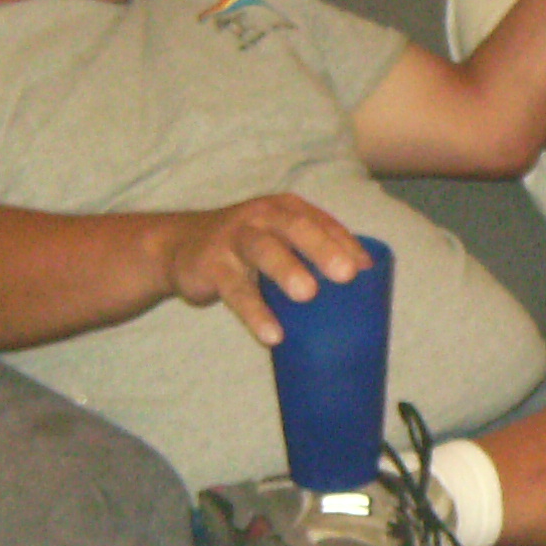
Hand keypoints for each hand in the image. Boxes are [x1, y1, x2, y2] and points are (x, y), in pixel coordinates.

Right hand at [161, 194, 369, 345]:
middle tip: (346, 274)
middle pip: (296, 228)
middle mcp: (262, 216)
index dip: (346, 245)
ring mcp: (235, 238)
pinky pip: (236, 290)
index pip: (323, 223)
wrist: (179, 247)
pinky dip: (255, 313)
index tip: (366, 272)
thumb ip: (311, 258)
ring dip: (286, 270)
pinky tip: (271, 335)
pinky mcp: (212, 265)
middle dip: (322, 249)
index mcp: (286, 210)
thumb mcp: (278, 243)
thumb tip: (364, 291)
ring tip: (308, 294)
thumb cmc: (246, 249)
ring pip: (263, 250)